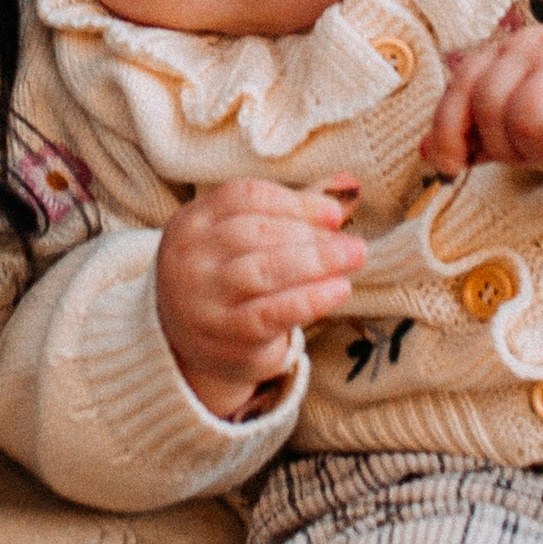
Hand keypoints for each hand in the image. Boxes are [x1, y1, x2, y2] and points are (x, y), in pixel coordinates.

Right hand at [156, 177, 364, 414]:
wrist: (191, 347)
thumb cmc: (228, 282)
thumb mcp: (241, 243)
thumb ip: (286, 216)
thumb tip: (342, 196)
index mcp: (192, 222)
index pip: (243, 198)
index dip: (295, 203)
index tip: (334, 214)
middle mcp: (189, 257)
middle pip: (255, 233)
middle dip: (310, 235)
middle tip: (353, 244)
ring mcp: (202, 298)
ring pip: (263, 271)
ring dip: (317, 262)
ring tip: (353, 258)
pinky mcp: (224, 336)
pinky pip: (271, 313)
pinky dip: (310, 299)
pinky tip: (339, 290)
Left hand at [420, 21, 542, 189]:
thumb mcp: (516, 119)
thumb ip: (473, 131)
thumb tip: (426, 152)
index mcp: (509, 50)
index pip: (462, 85)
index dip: (449, 129)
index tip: (452, 166)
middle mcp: (539, 46)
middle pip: (492, 108)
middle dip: (506, 146)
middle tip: (534, 153)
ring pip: (528, 124)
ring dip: (542, 153)